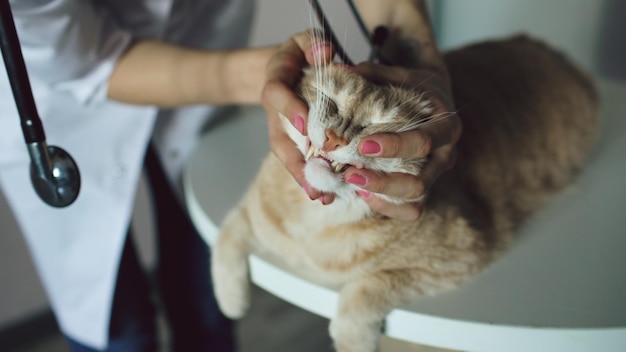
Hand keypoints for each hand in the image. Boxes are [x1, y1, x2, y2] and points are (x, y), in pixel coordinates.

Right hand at [261, 30, 336, 203]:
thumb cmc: (302, 53)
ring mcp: (283, 130)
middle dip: (297, 161)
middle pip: (280, 139)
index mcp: (276, 81)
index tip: (307, 125)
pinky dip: (311, 178)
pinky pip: (300, 161)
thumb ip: (314, 44)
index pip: (277, 94)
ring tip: (322, 196)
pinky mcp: (294, 142)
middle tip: (314, 179)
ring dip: (304, 178)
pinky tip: (325, 195)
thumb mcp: (306, 41)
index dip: (290, 109)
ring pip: (289, 156)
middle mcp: (275, 111)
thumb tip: (325, 53)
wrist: (288, 68)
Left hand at [343, 62, 461, 220]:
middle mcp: (446, 155)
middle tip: (350, 174)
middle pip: (421, 181)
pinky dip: (387, 207)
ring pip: (416, 199)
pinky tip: (362, 194)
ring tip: (352, 184)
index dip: (394, 147)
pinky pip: (410, 209)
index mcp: (445, 126)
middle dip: (384, 181)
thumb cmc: (413, 87)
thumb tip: (337, 72)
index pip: (423, 142)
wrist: (434, 100)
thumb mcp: (397, 75)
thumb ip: (370, 75)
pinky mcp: (424, 187)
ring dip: (382, 196)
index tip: (362, 145)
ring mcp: (436, 175)